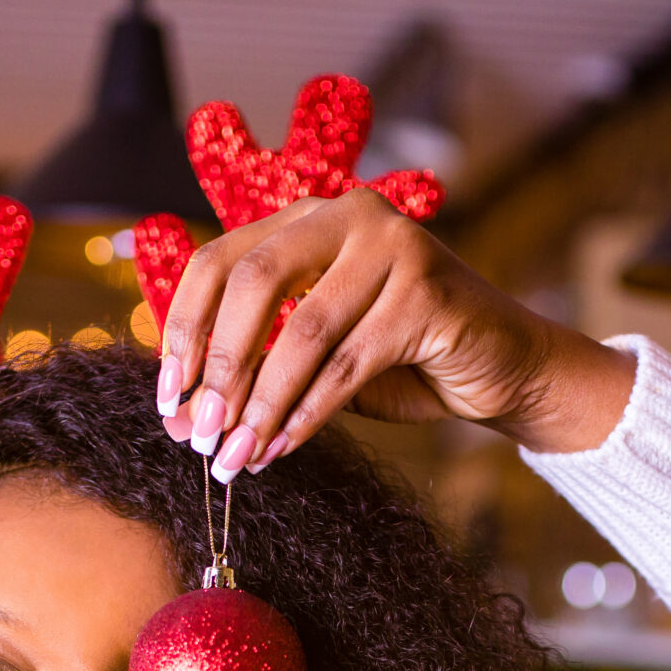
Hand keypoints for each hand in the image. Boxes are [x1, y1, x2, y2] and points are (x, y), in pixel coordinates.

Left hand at [153, 188, 636, 475]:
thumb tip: (185, 415)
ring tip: (237, 455)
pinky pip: (349, 364)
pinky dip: (309, 412)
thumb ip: (259, 363)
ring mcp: (394, 248)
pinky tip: (283, 446)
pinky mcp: (429, 294)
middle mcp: (349, 216)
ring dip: (262, 403)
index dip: (184, 330)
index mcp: (308, 217)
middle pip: (253, 282)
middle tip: (199, 431)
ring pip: (304, 332)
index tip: (168, 396)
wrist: (503, 367)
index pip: (219, 261)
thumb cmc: (404, 359)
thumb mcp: (318, 352)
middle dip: (219, 366)